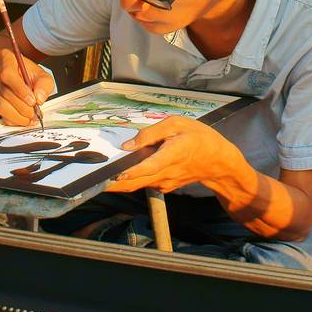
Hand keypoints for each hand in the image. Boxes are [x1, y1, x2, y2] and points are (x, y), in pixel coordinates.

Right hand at [0, 37, 54, 126]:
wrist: (9, 69)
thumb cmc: (25, 70)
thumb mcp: (39, 71)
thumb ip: (44, 83)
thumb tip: (39, 98)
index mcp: (6, 59)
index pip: (8, 75)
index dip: (21, 90)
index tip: (33, 101)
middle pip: (5, 93)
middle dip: (22, 107)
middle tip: (35, 114)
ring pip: (0, 105)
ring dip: (17, 116)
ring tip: (30, 119)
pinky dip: (12, 119)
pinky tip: (22, 119)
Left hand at [108, 116, 243, 193]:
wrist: (218, 161)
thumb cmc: (199, 138)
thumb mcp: (178, 124)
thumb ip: (152, 132)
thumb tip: (128, 144)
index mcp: (171, 154)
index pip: (148, 167)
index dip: (131, 171)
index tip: (114, 173)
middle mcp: (166, 172)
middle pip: (135, 182)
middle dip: (113, 183)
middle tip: (92, 180)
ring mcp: (164, 182)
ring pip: (136, 185)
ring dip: (118, 182)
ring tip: (99, 174)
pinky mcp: (163, 186)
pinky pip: (143, 183)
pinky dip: (130, 179)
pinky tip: (121, 170)